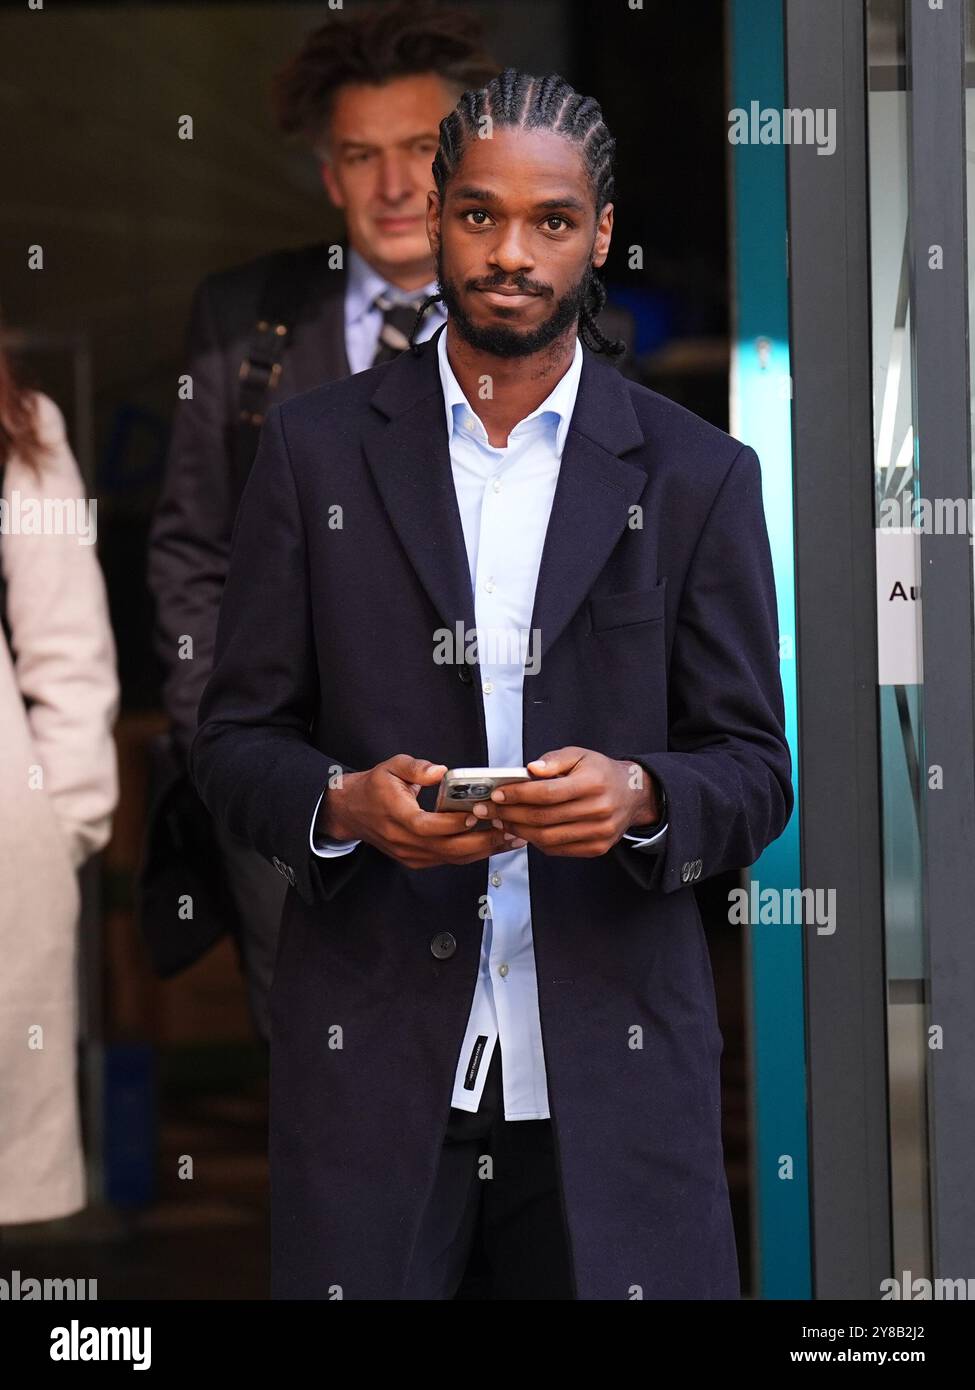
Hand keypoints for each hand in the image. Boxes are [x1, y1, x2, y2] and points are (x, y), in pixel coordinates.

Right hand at [319, 754, 525, 869]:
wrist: (353, 811)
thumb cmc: (375, 787)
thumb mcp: (391, 766)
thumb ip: (416, 768)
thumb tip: (440, 771)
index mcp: (396, 816)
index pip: (427, 826)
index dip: (453, 823)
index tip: (476, 813)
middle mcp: (403, 840)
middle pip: (446, 849)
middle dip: (480, 840)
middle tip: (508, 829)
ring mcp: (410, 854)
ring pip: (451, 858)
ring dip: (483, 850)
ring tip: (510, 838)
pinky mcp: (417, 860)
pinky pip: (448, 860)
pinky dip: (472, 853)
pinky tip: (493, 844)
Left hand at [470, 746, 659, 857]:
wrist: (632, 795)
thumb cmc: (600, 772)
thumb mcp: (580, 755)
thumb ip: (553, 760)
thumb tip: (529, 770)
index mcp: (593, 783)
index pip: (547, 793)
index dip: (518, 794)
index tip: (497, 793)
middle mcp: (598, 810)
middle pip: (544, 818)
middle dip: (510, 814)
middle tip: (489, 809)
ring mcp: (599, 833)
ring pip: (548, 837)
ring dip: (518, 830)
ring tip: (501, 820)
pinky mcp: (597, 848)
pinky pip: (558, 849)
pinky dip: (536, 841)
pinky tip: (522, 830)